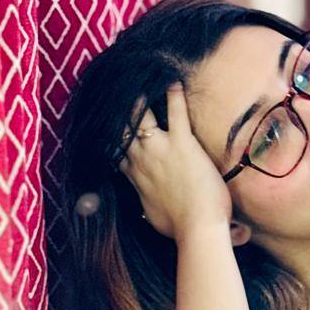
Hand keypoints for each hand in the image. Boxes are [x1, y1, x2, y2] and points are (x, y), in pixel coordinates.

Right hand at [116, 82, 232, 242]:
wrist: (196, 229)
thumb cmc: (179, 228)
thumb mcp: (153, 217)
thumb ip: (148, 205)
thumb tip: (147, 209)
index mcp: (135, 177)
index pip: (116, 150)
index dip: (113, 137)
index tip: (112, 125)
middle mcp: (141, 159)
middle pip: (121, 128)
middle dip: (119, 112)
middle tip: (118, 94)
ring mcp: (159, 149)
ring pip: (140, 114)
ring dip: (139, 98)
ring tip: (141, 81)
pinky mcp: (182, 143)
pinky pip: (176, 111)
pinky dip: (174, 94)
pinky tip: (174, 79)